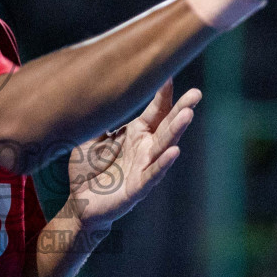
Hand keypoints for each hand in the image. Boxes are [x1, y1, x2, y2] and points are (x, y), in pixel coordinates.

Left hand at [67, 80, 199, 228]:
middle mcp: (144, 148)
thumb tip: (107, 93)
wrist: (80, 202)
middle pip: (166, 125)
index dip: (162, 94)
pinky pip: (152, 174)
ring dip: (176, 131)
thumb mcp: (89, 137)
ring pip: (163, 147)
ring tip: (188, 114)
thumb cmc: (88, 170)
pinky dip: (163, 163)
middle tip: (196, 93)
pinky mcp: (138, 188)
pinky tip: (174, 151)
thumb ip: (101, 119)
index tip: (168, 73)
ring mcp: (143, 167)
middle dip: (181, 109)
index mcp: (135, 134)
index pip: (155, 110)